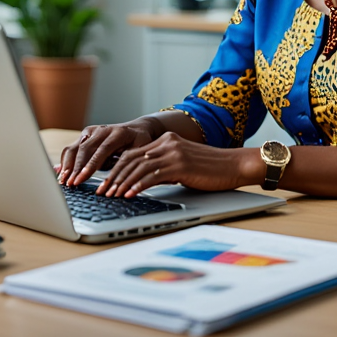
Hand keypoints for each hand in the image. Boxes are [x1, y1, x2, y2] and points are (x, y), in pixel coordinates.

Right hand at [55, 119, 163, 185]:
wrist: (137, 129)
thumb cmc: (140, 143)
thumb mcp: (140, 152)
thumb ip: (129, 163)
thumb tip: (121, 181)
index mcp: (118, 133)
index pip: (101, 150)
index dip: (90, 166)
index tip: (81, 179)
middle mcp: (102, 130)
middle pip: (84, 149)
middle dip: (75, 168)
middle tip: (69, 184)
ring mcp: (91, 131)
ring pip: (74, 147)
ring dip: (67, 165)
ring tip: (63, 181)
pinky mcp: (85, 135)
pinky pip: (72, 148)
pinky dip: (65, 162)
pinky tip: (60, 173)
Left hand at [95, 132, 263, 197]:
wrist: (235, 165)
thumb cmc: (211, 169)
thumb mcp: (182, 165)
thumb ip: (163, 169)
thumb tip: (142, 182)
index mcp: (165, 141)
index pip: (132, 153)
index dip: (115, 168)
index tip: (105, 183)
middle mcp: (167, 143)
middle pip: (131, 159)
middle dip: (113, 176)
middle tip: (101, 191)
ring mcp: (173, 152)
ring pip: (139, 167)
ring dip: (122, 182)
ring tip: (111, 195)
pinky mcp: (180, 164)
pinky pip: (153, 175)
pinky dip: (138, 186)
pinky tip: (130, 194)